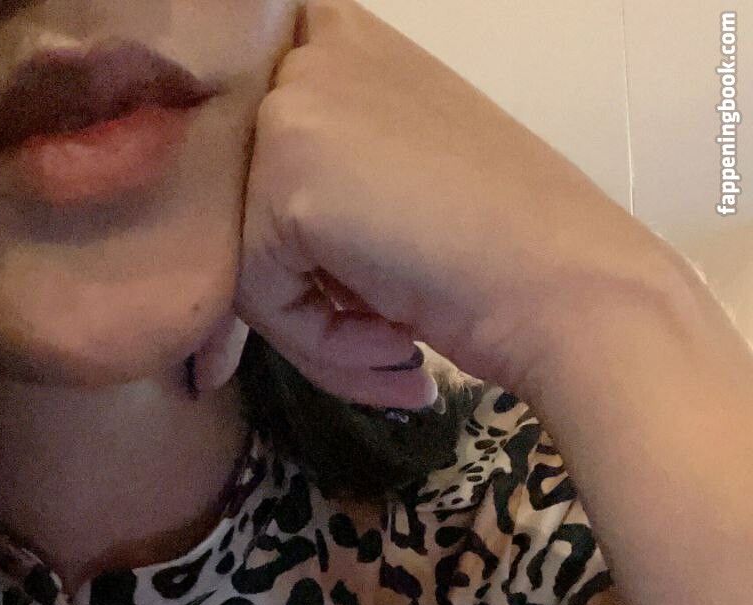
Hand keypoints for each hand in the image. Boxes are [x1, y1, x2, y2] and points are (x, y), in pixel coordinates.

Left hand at [193, 0, 674, 407]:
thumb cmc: (510, 250)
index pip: (257, 152)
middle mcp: (310, 53)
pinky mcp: (285, 180)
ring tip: (400, 354)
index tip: (367, 295)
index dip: (299, 240)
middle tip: (393, 341)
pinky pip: (258, 293)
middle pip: (250, 212)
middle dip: (315, 295)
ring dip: (323, 329)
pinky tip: (397, 345)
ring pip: (251, 259)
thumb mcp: (406, 169)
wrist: (571, 292)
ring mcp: (293, 110)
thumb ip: (329, 167)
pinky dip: (321, 343)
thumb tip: (243, 229)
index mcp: (344, 39)